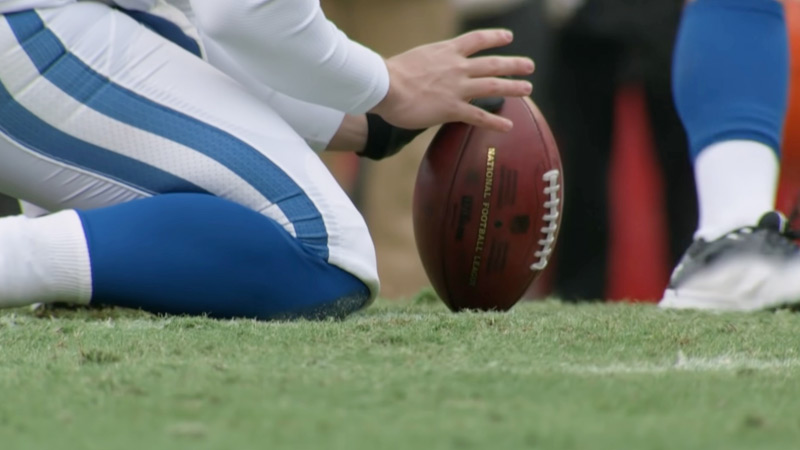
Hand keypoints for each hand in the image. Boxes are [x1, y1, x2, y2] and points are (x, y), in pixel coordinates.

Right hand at [370, 29, 533, 131]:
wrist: (385, 86)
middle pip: (492, 63)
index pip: (476, 39)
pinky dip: (495, 122)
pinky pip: (479, 116)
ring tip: (528, 88)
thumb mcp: (414, 59)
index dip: (495, 37)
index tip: (508, 37)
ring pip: (492, 85)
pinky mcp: (452, 108)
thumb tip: (424, 72)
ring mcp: (456, 88)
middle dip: (513, 64)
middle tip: (529, 65)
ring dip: (512, 87)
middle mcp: (456, 67)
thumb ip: (427, 64)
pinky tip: (508, 126)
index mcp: (446, 51)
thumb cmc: (389, 75)